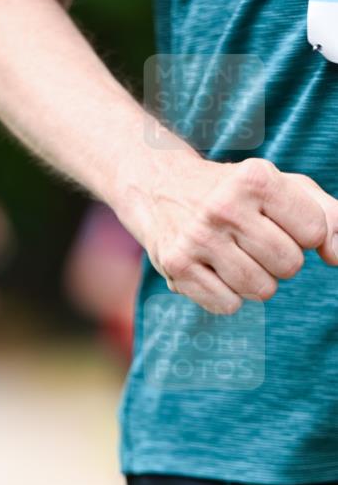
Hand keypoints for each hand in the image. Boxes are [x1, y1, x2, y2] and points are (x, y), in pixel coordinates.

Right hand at [133, 155, 337, 313]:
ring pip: (261, 290)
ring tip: (237, 258)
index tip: (281, 223)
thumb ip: (327, 216)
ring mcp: (197, 238)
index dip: (304, 234)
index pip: (314, 233)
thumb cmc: (237, 193)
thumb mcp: (284, 187)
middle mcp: (223, 206)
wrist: (162, 189)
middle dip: (282, 262)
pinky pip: (228, 306)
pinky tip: (214, 272)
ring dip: (258, 282)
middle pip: (290, 265)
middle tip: (257, 244)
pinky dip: (229, 296)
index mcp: (256, 178)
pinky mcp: (177, 267)